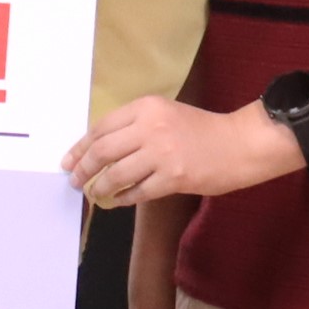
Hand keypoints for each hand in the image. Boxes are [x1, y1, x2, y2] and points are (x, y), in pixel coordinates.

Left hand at [67, 96, 279, 207]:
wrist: (239, 144)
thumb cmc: (201, 130)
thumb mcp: (165, 114)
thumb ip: (135, 126)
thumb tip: (99, 149)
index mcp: (147, 107)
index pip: (101, 128)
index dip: (80, 148)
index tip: (68, 161)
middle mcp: (151, 127)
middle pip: (102, 151)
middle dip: (83, 169)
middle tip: (75, 181)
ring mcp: (162, 153)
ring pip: (116, 175)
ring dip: (100, 188)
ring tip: (95, 193)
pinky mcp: (173, 178)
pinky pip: (137, 192)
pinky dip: (123, 198)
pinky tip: (118, 200)